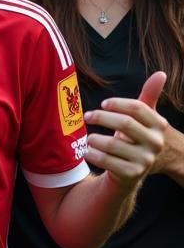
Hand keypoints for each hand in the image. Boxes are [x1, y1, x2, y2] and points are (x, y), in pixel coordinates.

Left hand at [84, 71, 166, 193]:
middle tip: (87, 116)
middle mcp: (155, 142)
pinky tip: (87, 151)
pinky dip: (93, 155)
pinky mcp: (132, 174)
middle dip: (101, 117)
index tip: (103, 104)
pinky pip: (107, 162)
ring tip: (88, 137)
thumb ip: (149, 95)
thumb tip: (161, 73)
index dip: (117, 103)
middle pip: (124, 124)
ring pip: (113, 144)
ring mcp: (145, 160)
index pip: (137, 108)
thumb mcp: (146, 116)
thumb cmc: (138, 134)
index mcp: (158, 125)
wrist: (144, 167)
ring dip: (94, 138)